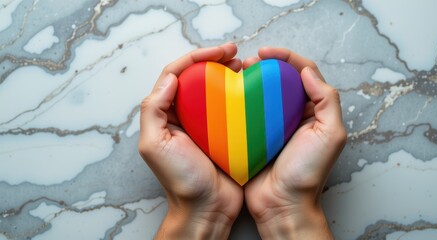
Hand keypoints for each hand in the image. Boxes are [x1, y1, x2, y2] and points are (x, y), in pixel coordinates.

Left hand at [138, 43, 243, 239]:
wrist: (207, 208)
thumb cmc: (180, 181)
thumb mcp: (155, 146)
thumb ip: (154, 111)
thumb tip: (169, 78)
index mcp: (166, 114)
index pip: (177, 74)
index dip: (197, 57)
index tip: (220, 52)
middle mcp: (185, 115)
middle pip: (198, 77)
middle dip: (215, 60)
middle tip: (236, 54)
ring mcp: (207, 124)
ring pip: (216, 89)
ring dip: (229, 74)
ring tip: (245, 67)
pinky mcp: (226, 133)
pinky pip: (232, 108)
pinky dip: (241, 95)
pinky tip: (253, 90)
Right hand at [243, 47, 346, 239]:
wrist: (281, 204)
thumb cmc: (307, 174)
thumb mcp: (330, 135)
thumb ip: (326, 101)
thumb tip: (308, 71)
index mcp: (313, 111)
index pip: (303, 73)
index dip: (286, 57)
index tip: (266, 53)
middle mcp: (293, 115)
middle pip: (280, 79)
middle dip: (265, 65)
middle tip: (248, 62)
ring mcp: (272, 125)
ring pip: (262, 93)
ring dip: (250, 80)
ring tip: (236, 74)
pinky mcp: (254, 135)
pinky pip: (246, 112)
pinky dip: (239, 100)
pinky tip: (228, 95)